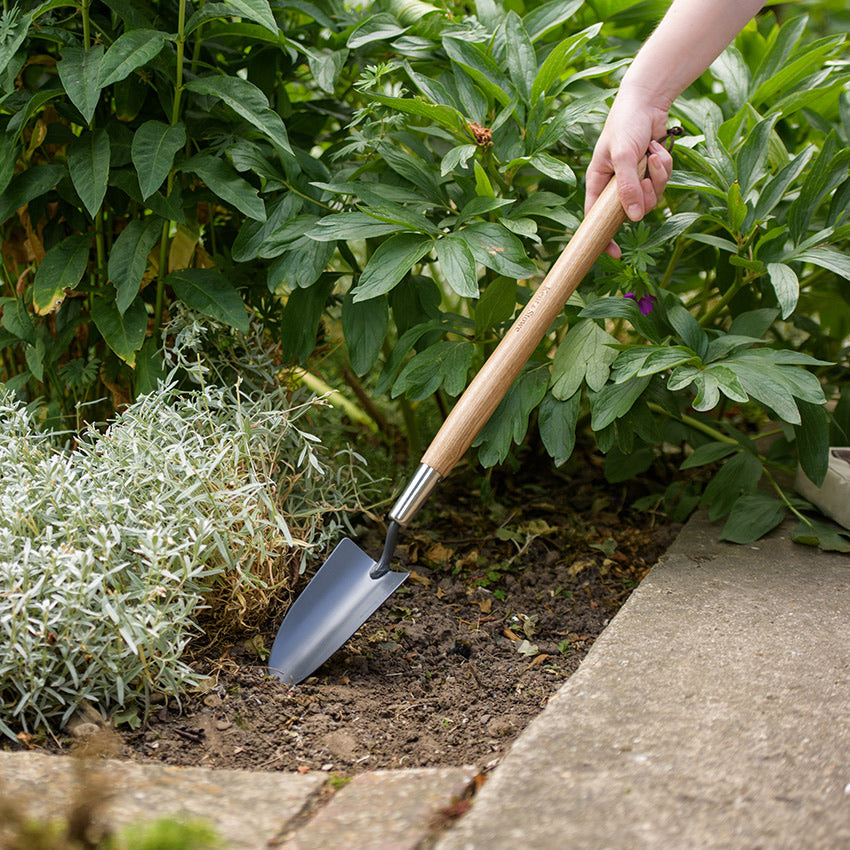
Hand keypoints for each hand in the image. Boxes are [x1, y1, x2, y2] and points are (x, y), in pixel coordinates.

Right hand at [584, 94, 673, 257]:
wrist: (648, 99)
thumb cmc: (626, 123)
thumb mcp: (623, 155)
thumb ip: (627, 187)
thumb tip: (634, 218)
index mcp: (598, 182)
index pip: (596, 218)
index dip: (603, 237)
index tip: (614, 253)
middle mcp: (615, 184)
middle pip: (631, 211)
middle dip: (644, 196)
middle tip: (647, 178)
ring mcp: (634, 179)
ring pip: (650, 197)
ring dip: (657, 177)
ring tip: (654, 155)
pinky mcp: (650, 171)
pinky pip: (661, 182)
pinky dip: (664, 167)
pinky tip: (659, 149)